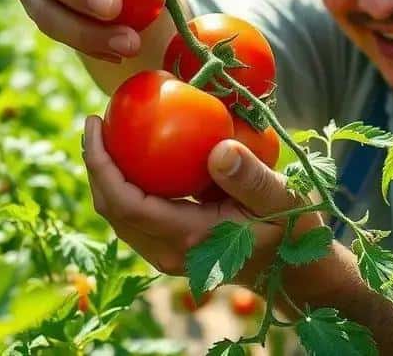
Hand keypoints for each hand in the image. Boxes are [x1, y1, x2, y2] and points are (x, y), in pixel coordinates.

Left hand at [81, 115, 321, 284]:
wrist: (297, 270)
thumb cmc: (292, 229)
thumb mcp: (281, 198)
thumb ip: (251, 177)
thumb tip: (217, 149)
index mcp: (190, 237)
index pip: (126, 202)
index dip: (101, 164)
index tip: (94, 123)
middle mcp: (170, 252)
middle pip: (112, 211)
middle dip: (95, 166)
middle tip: (95, 121)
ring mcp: (169, 256)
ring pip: (121, 217)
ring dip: (107, 177)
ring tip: (108, 136)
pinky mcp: (174, 251)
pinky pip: (136, 218)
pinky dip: (126, 187)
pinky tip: (136, 158)